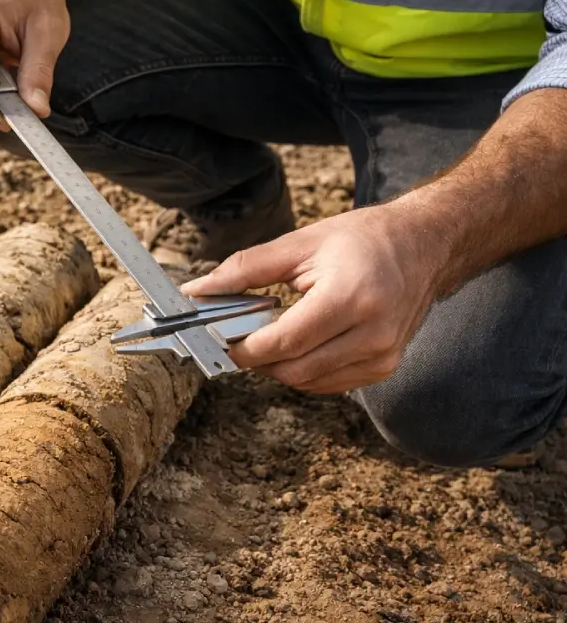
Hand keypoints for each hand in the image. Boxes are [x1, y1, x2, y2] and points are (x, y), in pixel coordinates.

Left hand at [181, 201, 448, 394]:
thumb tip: (197, 291)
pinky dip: (304, 369)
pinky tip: (299, 343)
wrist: (425, 245)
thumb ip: (244, 270)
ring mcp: (383, 356)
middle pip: (294, 369)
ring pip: (308, 382)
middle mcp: (374, 333)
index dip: (245, 347)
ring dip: (279, 365)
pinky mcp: (385, 368)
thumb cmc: (363, 239)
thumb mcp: (300, 243)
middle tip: (238, 336)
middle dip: (257, 359)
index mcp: (352, 297)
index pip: (284, 342)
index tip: (219, 338)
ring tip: (270, 334)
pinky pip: (327, 383)